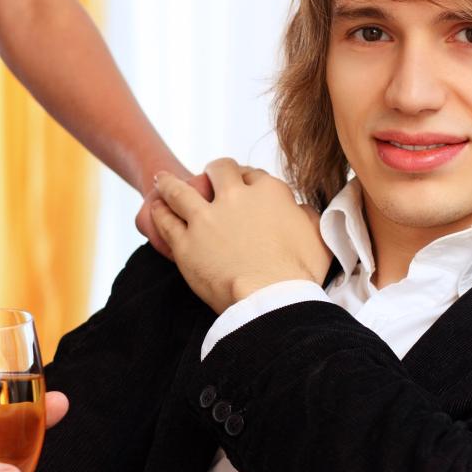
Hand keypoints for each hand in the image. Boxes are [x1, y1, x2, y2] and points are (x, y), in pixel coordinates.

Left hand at [150, 159, 331, 312]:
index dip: (248, 179)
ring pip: (180, 190)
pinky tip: (154, 206)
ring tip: (161, 179)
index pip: (255, 175)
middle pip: (219, 170)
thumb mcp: (317, 237)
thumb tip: (299, 210)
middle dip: (214, 171)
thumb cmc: (301, 274)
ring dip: (170, 183)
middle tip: (210, 177)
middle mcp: (235, 197)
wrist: (271, 302)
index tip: (244, 186)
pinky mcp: (185, 243)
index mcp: (269, 192)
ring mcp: (205, 219)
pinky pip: (165, 221)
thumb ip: (306, 217)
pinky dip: (158, 211)